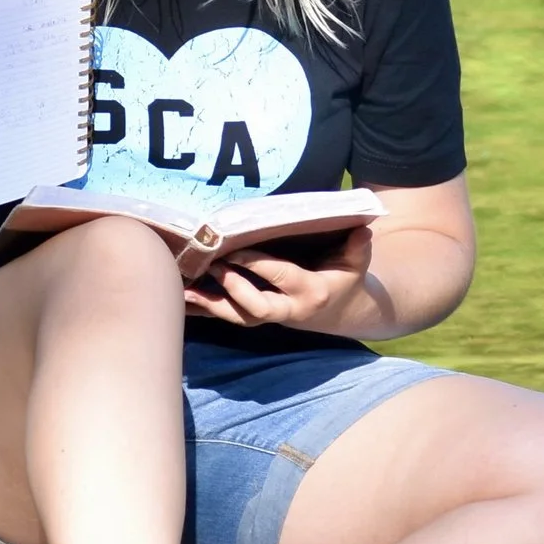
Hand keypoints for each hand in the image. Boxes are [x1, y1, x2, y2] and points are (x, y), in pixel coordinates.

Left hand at [183, 226, 376, 334]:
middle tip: (213, 266)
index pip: (282, 278)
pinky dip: (202, 310)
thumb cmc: (343, 279)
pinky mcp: (255, 317)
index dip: (259, 265)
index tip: (237, 250)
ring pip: (238, 317)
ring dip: (210, 305)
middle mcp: (288, 310)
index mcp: (310, 293)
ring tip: (184, 291)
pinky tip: (179, 300)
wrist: (340, 311)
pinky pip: (227, 317)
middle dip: (234, 289)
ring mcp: (270, 317)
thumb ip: (357, 246)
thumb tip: (364, 226)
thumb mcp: (355, 264)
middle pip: (257, 308)